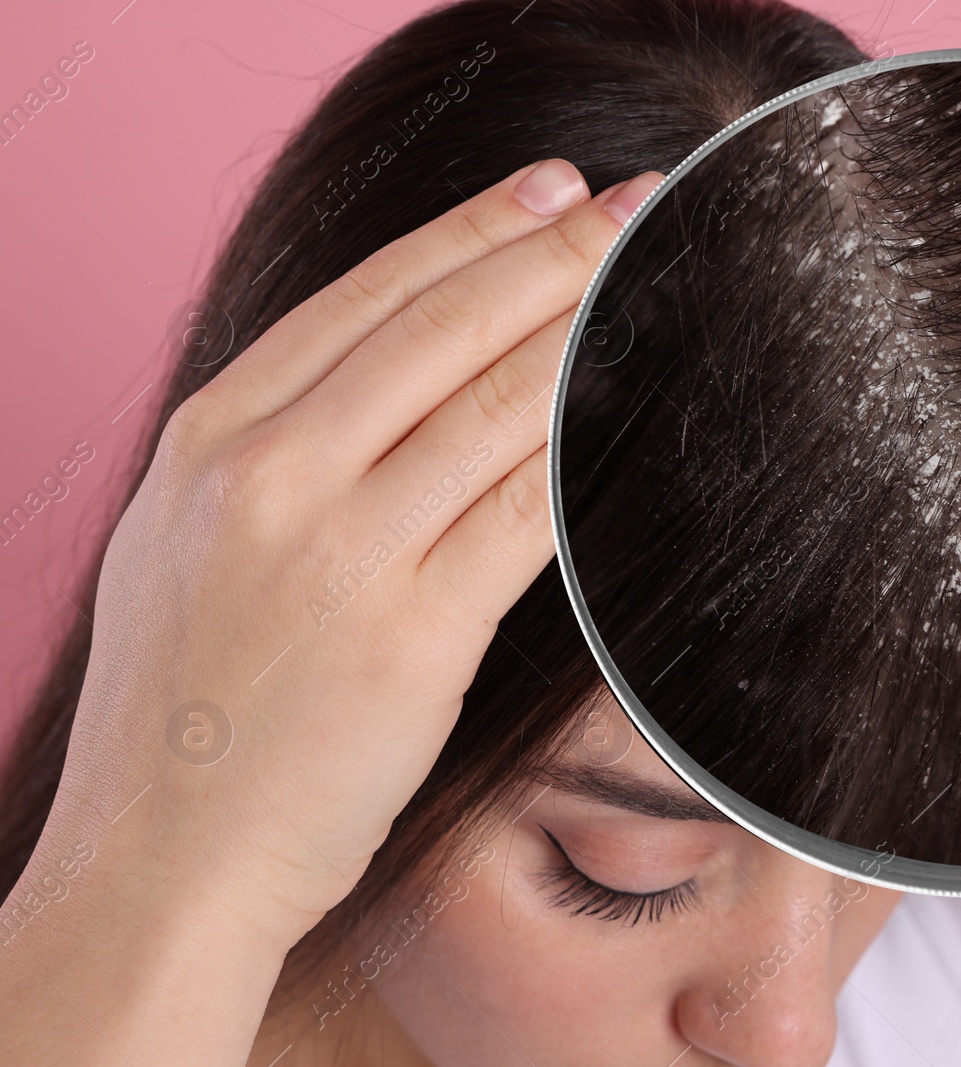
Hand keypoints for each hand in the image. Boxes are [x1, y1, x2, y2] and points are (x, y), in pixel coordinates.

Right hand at [37, 160, 661, 938]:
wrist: (163, 862)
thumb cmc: (188, 713)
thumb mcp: (187, 544)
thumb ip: (275, 455)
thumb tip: (396, 386)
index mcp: (209, 438)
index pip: (364, 297)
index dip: (472, 233)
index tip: (550, 192)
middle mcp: (267, 475)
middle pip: (441, 327)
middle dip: (555, 254)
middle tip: (634, 207)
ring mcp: (337, 552)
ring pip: (497, 406)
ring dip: (587, 333)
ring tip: (653, 286)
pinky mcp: (410, 635)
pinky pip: (526, 514)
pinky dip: (586, 453)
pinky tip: (635, 412)